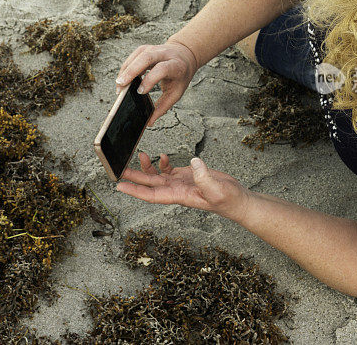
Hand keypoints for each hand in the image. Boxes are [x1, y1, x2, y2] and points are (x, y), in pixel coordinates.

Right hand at [116, 41, 198, 125]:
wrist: (184, 55)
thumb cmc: (180, 75)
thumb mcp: (177, 92)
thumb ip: (163, 107)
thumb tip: (149, 122)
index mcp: (176, 65)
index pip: (161, 69)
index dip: (150, 79)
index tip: (140, 92)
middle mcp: (164, 54)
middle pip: (146, 57)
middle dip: (131, 71)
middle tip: (120, 85)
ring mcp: (153, 48)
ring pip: (137, 55)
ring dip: (125, 70)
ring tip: (119, 86)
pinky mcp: (145, 48)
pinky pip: (132, 57)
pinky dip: (125, 68)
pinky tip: (122, 79)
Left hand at [116, 152, 251, 222]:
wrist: (238, 200)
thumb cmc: (229, 200)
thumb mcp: (218, 190)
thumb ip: (204, 177)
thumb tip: (194, 163)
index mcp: (179, 196)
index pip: (151, 195)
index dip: (135, 191)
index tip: (119, 187)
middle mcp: (176, 190)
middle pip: (149, 184)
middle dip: (133, 177)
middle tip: (118, 169)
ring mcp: (181, 183)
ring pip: (157, 176)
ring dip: (147, 167)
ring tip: (139, 155)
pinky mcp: (188, 176)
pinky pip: (169, 170)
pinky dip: (163, 163)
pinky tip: (161, 156)